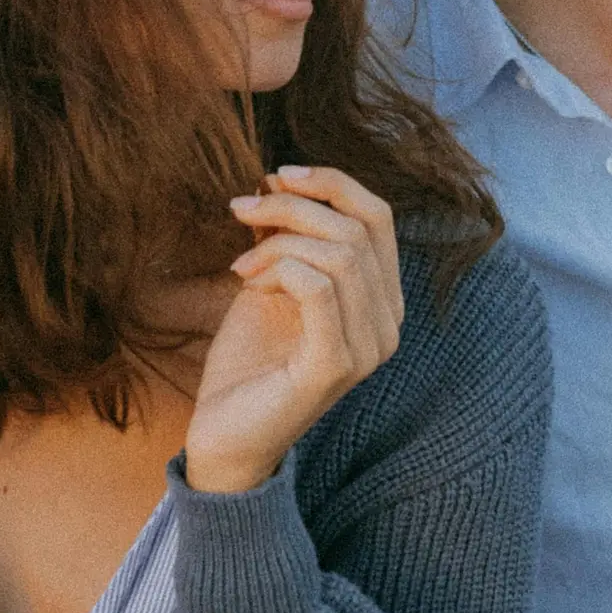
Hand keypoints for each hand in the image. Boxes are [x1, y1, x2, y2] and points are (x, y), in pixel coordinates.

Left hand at [186, 166, 401, 494]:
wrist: (224, 437)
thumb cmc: (247, 364)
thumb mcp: (270, 284)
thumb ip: (288, 239)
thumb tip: (278, 180)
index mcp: (381, 300)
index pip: (379, 216)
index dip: (332, 182)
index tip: (276, 175)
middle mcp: (388, 324)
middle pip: (358, 227)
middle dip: (294, 205)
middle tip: (241, 209)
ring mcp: (368, 348)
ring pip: (341, 253)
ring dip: (278, 241)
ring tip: (239, 264)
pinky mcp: (336, 366)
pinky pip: (320, 287)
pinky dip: (279, 269)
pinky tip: (247, 283)